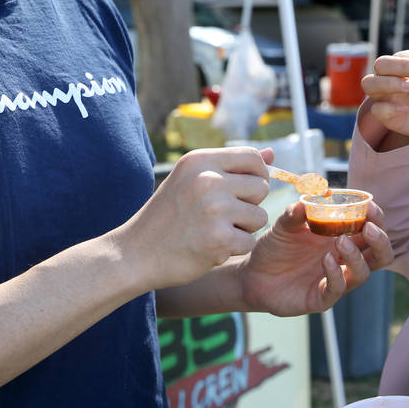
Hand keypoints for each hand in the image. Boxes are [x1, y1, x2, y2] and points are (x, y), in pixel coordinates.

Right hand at [117, 146, 271, 289]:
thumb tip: (272, 154)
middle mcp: (207, 180)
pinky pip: (250, 241)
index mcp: (200, 161)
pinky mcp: (219, 239)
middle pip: (261, 187)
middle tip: (220, 216)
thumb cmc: (167, 216)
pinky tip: (210, 247)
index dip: (257, 175)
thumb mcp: (191, 180)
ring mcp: (214, 209)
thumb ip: (231, 167)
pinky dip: (235, 249)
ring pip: (259, 216)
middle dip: (249, 204)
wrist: (136, 253)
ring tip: (213, 230)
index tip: (243, 190)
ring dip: (243, 228)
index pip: (253, 157)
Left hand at [238, 200, 391, 315]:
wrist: (252, 275)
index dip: (375, 218)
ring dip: (357, 256)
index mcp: (341, 238)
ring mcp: (335, 280)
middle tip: (369, 227)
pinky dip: (336, 274)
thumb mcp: (283, 226)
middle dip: (380, 240)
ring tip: (341, 241)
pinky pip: (337, 289)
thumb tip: (306, 200)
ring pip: (363, 273)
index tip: (369, 205)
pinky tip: (326, 260)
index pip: (371, 229)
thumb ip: (294, 213)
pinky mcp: (321, 298)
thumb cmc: (275, 248)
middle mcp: (343, 260)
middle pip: (379, 254)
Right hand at [360, 49, 408, 138]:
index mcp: (403, 61)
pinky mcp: (383, 113)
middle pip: (381, 64)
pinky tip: (405, 109)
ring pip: (369, 83)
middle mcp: (389, 75)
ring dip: (388, 83)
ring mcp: (383, 94)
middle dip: (400, 68)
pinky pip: (376, 108)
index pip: (402, 57)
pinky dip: (388, 108)